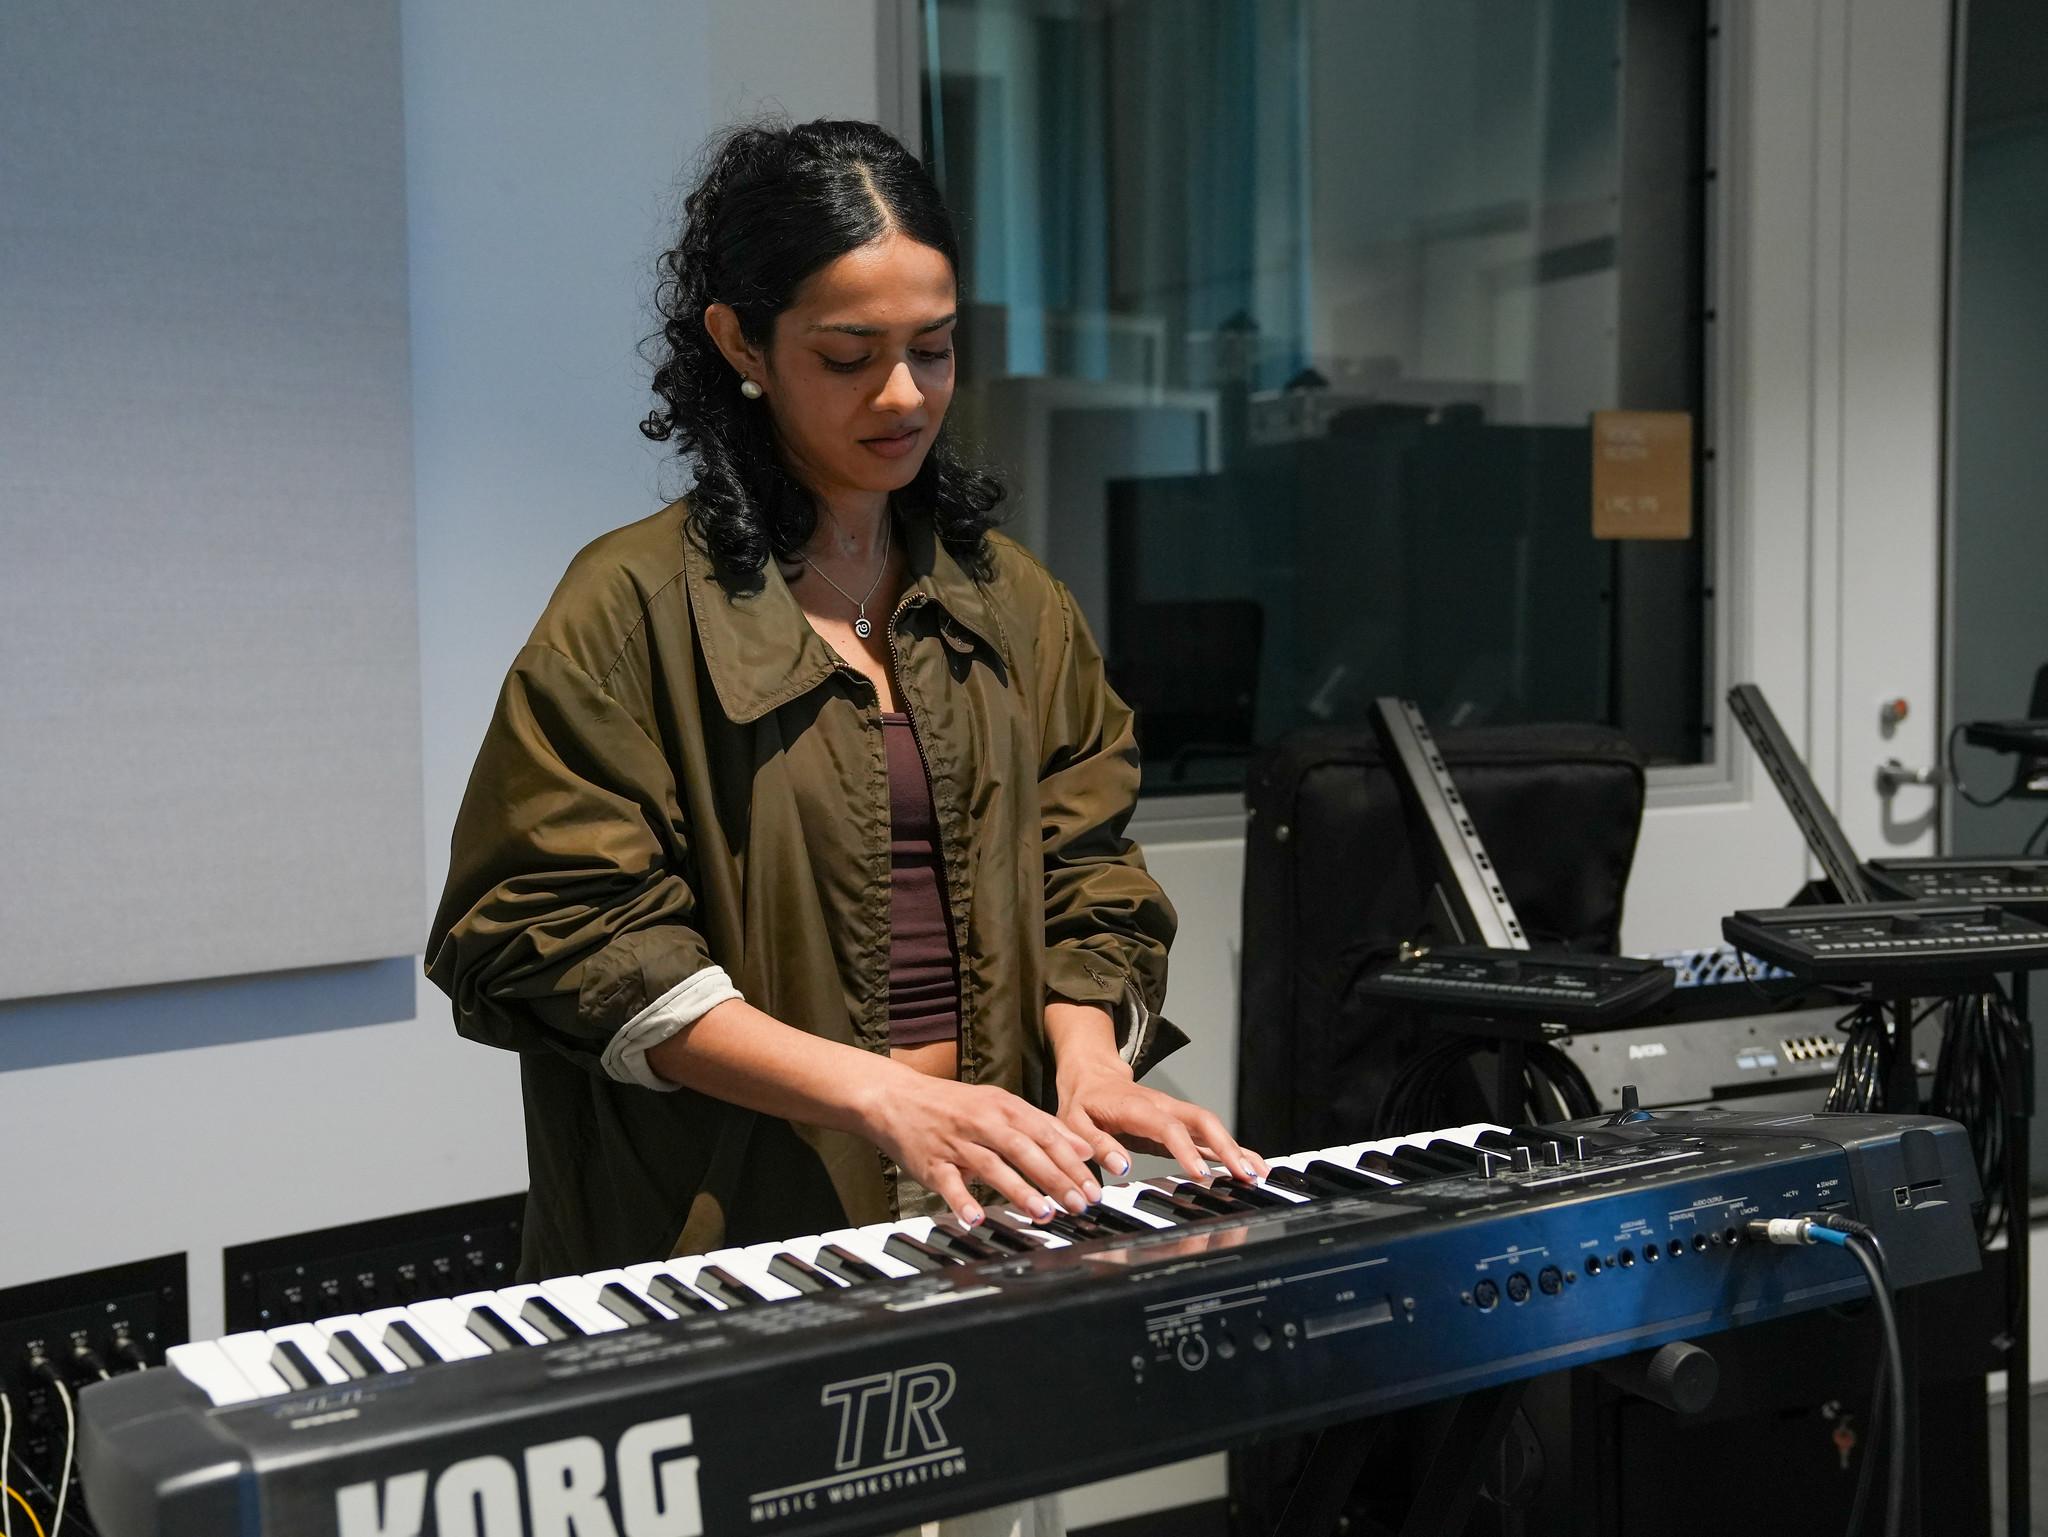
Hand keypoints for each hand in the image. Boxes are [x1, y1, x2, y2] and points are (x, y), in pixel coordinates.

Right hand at [858, 1068, 1104, 1228]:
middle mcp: (982, 1122)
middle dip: (1055, 1178)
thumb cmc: (954, 1106)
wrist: (896, 1097)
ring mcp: (956, 1143)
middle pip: (1025, 1150)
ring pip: (992, 1166)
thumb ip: (1041, 1126)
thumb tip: (1083, 1149)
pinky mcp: (931, 1163)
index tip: (1094, 1187)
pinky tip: (977, 1218)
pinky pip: (949, 1184)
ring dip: (1019, 1190)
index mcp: (1003, 1107)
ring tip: (1043, 1213)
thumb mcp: (999, 1106)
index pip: (1045, 1135)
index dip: (1072, 1162)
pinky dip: (962, 1201)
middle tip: (1079, 1204)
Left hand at [1055, 1055, 1267, 1185]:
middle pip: (1202, 1121)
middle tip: (1245, 1175)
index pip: (1168, 1127)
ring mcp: (1175, 1113)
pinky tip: (1248, 1167)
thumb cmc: (1083, 1103)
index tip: (1201, 1174)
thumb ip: (1096, 1143)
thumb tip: (1121, 1165)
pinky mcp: (1180, 1124)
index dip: (1186, 1150)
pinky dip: (1231, 1151)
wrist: (1092, 1076)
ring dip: (1236, 1149)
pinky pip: (1209, 1136)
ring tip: (1259, 1174)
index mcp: (1137, 1107)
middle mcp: (1163, 1107)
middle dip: (1227, 1147)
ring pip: (1212, 1127)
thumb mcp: (1073, 1122)